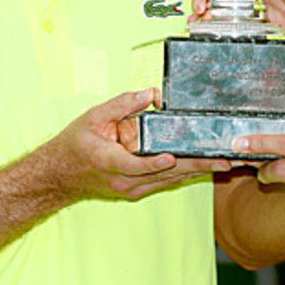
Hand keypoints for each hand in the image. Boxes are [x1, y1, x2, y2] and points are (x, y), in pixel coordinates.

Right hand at [47, 89, 229, 202]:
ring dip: (197, 172)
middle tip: (222, 160)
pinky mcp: (138, 190)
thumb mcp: (94, 117)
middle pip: (164, 174)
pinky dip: (185, 174)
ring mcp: (132, 189)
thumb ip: (122, 105)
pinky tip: (205, 168)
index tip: (171, 157)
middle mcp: (123, 180)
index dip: (154, 162)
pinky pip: (165, 182)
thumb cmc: (76, 145)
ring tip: (223, 163)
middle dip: (195, 166)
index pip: (135, 164)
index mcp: (109, 161)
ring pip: (169, 180)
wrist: (61, 174)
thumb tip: (150, 94)